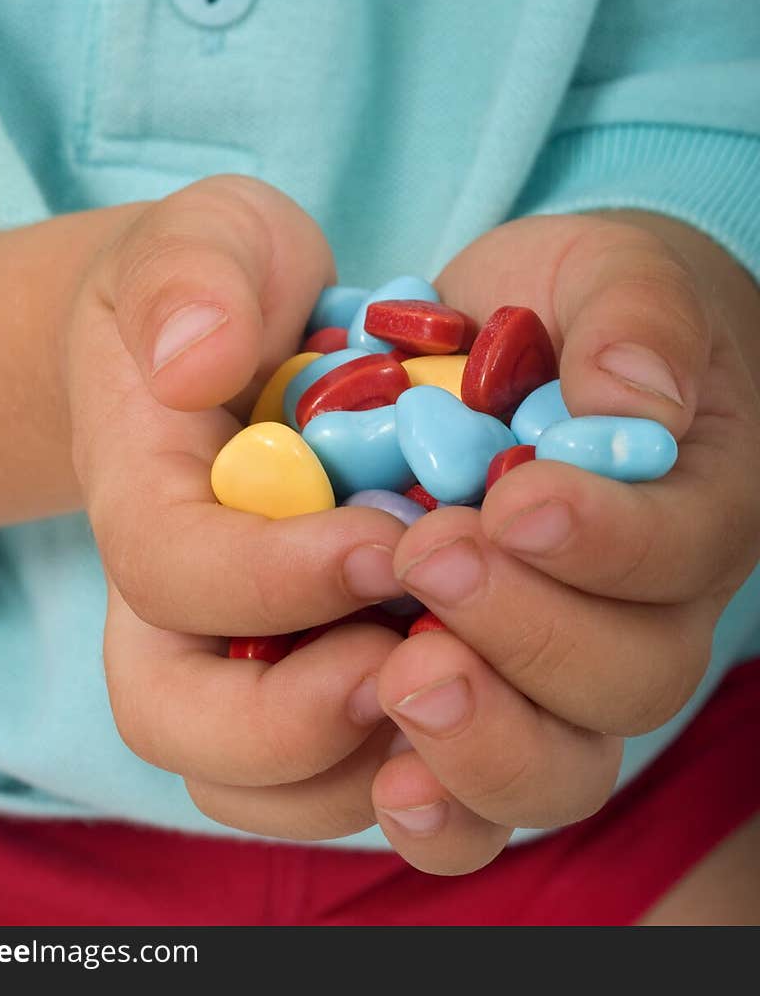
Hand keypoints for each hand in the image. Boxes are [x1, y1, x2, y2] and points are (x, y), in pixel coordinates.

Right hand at [65, 176, 408, 839]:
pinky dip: (412, 778)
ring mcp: (241, 657)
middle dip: (294, 718)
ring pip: (264, 785)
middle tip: (409, 659)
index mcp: (140, 494)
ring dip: (366, 766)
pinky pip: (342, 781)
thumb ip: (189, 279)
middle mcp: (175, 603)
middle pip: (180, 723)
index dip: (271, 577)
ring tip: (464, 685)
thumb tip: (193, 364)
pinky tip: (488, 701)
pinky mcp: (317, 681)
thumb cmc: (227, 283)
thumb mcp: (206, 239)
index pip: (169, 572)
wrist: (240, 336)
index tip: (386, 540)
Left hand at [370, 212, 759, 873]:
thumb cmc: (588, 303)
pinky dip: (438, 808)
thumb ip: (637, 319)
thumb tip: (636, 399)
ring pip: (562, 763)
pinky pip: (478, 795)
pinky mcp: (480, 694)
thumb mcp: (619, 274)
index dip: (604, 543)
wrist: (536, 342)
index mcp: (697, 504)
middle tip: (430, 557)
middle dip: (527, 630)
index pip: (679, 551)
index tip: (518, 501)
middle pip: (626, 678)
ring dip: (485, 739)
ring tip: (401, 677)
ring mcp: (561, 670)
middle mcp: (645, 610)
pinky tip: (385, 782)